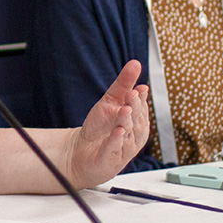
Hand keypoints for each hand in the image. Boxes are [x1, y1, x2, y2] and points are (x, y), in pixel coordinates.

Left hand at [66, 60, 148, 188]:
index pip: (141, 106)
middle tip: (132, 95)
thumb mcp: (110, 101)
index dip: (140, 98)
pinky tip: (118, 132)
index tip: (139, 88)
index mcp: (137, 120)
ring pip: (128, 133)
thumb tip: (135, 63)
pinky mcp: (111, 159)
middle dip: (135, 107)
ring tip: (125, 110)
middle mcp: (133, 134)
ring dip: (126, 121)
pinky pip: (115, 149)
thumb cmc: (99, 127)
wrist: (81, 151)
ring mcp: (124, 148)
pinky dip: (116, 140)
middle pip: (136, 119)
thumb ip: (123, 84)